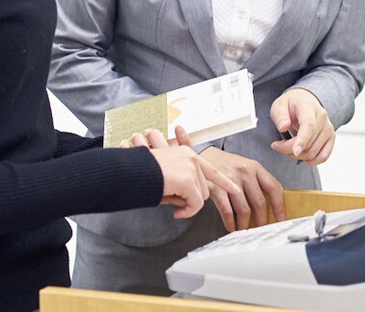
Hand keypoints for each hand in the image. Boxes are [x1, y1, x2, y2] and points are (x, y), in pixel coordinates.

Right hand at [128, 127, 242, 218]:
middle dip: (192, 199)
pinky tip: (175, 211)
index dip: (224, 181)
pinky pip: (195, 204)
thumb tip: (188, 202)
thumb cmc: (141, 174)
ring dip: (187, 205)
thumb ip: (181, 184)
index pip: (210, 168)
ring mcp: (190, 167)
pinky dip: (187, 211)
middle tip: (174, 202)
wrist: (130, 172)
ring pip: (201, 197)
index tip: (235, 189)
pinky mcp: (187, 179)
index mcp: (185, 153)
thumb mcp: (165, 176)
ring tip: (170, 201)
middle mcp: (191, 157)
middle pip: (204, 188)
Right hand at [198, 146, 285, 231]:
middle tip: (262, 230)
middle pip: (259, 202)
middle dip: (262, 221)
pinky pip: (227, 210)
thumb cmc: (229, 165)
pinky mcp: (217, 187)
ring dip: (245, 224)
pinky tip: (232, 227)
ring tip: (245, 230)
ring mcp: (231, 180)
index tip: (281, 219)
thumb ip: (258, 183)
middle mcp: (245, 172)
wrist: (207, 156)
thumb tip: (269, 208)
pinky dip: (230, 222)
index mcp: (256, 167)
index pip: (274, 188)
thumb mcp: (247, 167)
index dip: (279, 206)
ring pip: (244, 210)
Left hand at [269, 88, 334, 164]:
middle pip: (308, 143)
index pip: (309, 125)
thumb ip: (280, 116)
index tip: (295, 152)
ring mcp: (328, 129)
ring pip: (313, 153)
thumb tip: (283, 127)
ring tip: (287, 146)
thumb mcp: (279, 106)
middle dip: (289, 149)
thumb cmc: (291, 105)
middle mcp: (322, 118)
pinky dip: (310, 160)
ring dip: (297, 155)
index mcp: (309, 107)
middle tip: (277, 145)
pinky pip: (323, 157)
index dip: (302, 140)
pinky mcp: (331, 138)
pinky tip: (300, 154)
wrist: (304, 101)